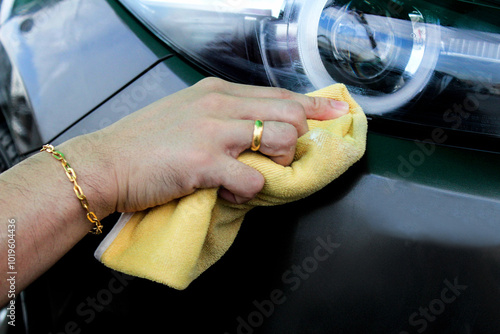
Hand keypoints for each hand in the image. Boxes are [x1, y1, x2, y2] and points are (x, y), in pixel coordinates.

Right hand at [82, 78, 349, 211]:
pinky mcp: (204, 163)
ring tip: (256, 171)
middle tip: (289, 154)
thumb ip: (222, 115)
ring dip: (276, 161)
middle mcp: (219, 105)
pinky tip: (231, 191)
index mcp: (216, 92)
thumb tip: (258, 128)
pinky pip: (252, 178)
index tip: (338, 113)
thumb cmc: (145, 142)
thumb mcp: (187, 114)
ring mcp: (212, 133)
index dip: (313, 106)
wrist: (106, 162)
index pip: (278, 94)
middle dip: (301, 136)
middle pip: (288, 113)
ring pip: (278, 139)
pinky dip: (249, 190)